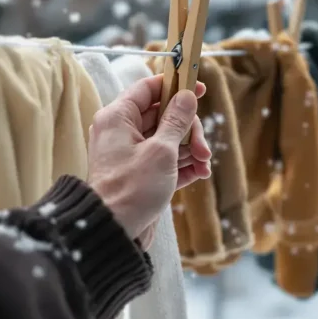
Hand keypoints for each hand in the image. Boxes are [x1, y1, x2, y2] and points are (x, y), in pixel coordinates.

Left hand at [87, 74, 211, 248]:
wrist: (113, 231)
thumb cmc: (131, 189)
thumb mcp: (161, 151)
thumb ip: (177, 121)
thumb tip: (187, 96)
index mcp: (118, 117)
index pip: (148, 88)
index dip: (176, 86)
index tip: (200, 88)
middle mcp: (121, 132)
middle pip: (163, 115)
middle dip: (189, 129)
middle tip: (204, 147)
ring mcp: (131, 153)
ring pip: (167, 138)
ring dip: (190, 149)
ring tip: (204, 164)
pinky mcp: (139, 173)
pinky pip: (165, 160)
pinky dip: (183, 164)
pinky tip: (200, 173)